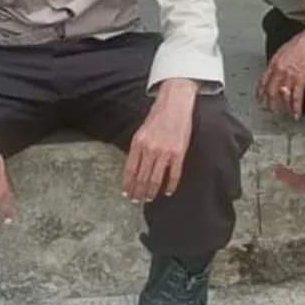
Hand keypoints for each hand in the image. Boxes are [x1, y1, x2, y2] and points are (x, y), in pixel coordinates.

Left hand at [122, 78, 197, 203]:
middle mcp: (150, 149)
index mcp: (138, 143)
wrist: (175, 104)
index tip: (126, 193)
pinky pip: (174, 175)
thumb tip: (134, 168)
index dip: (127, 184)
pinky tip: (167, 191)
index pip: (130, 170)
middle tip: (136, 200)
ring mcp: (165, 152)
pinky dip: (170, 186)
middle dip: (138, 192)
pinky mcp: (178, 153)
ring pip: (155, 180)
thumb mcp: (141, 131)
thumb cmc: (158, 116)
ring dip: (151, 192)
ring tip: (148, 198)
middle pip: (141, 178)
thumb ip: (138, 149)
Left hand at [256, 25, 304, 119]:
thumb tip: (278, 68)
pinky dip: (296, 108)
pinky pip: (296, 98)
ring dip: (282, 107)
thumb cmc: (304, 41)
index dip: (260, 91)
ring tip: (282, 114)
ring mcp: (289, 75)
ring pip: (281, 96)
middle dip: (268, 102)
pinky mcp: (300, 80)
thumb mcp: (286, 49)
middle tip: (268, 110)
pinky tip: (296, 113)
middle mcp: (279, 69)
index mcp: (275, 61)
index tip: (259, 97)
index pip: (263, 80)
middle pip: (270, 90)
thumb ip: (280, 61)